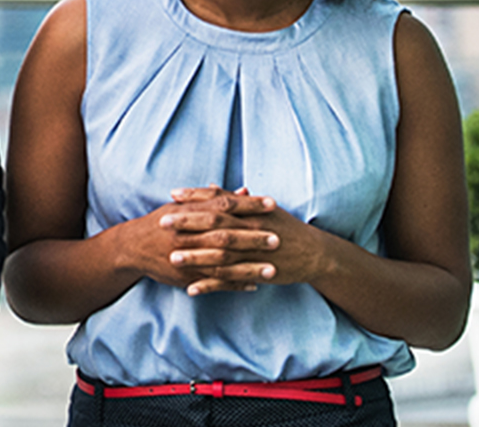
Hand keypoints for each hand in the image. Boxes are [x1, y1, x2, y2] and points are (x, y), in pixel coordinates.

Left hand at [163, 187, 334, 294]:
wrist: (315, 253)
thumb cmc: (286, 228)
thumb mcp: (264, 210)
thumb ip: (239, 201)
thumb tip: (215, 189)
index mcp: (252, 211)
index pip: (219, 199)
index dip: (196, 196)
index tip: (173, 194)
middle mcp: (252, 229)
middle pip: (215, 223)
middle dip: (187, 222)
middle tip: (162, 222)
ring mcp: (255, 252)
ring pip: (220, 254)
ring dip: (195, 256)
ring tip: (171, 258)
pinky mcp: (257, 273)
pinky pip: (230, 280)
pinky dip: (210, 285)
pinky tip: (191, 289)